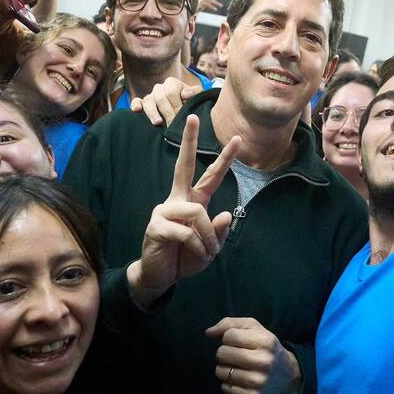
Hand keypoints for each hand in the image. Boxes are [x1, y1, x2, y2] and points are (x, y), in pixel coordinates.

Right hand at [128, 115, 240, 306]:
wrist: (160, 276)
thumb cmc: (184, 257)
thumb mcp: (210, 247)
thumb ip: (219, 231)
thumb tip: (227, 213)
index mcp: (193, 201)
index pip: (210, 176)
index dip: (224, 159)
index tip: (238, 139)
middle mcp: (177, 200)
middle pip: (184, 165)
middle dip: (189, 141)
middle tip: (193, 116)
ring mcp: (164, 211)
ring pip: (197, 213)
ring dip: (207, 237)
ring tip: (206, 252)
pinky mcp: (156, 226)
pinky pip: (186, 232)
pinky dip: (196, 246)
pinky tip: (190, 254)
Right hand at [129, 76, 203, 125]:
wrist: (183, 116)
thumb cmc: (190, 106)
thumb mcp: (196, 99)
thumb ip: (195, 93)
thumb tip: (185, 94)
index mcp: (172, 83)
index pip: (172, 92)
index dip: (177, 105)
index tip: (182, 117)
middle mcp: (159, 88)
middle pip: (160, 97)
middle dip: (167, 112)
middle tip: (172, 125)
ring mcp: (150, 96)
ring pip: (148, 101)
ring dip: (153, 112)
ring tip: (158, 123)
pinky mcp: (141, 104)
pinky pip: (136, 101)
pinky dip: (135, 105)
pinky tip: (136, 110)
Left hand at [205, 317, 302, 393]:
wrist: (287, 376)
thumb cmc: (265, 348)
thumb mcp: (254, 328)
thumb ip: (230, 324)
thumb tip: (208, 333)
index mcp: (266, 341)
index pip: (229, 335)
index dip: (228, 338)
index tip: (237, 342)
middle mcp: (264, 361)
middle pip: (222, 353)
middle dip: (224, 353)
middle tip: (235, 355)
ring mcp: (259, 382)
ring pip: (221, 372)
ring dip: (224, 368)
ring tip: (237, 367)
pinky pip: (225, 388)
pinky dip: (228, 383)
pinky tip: (240, 380)